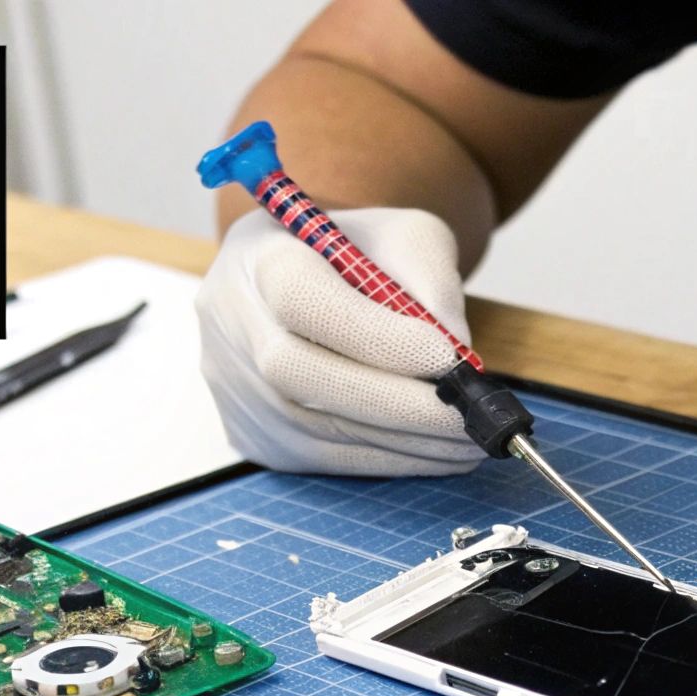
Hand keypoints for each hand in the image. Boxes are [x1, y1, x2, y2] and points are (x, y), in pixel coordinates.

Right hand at [196, 207, 484, 474]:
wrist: (307, 276)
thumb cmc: (356, 254)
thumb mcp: (405, 234)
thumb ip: (430, 278)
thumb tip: (455, 355)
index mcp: (260, 256)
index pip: (303, 301)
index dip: (374, 336)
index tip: (447, 359)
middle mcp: (231, 321)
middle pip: (297, 374)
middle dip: (394, 403)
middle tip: (465, 417)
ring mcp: (233, 385)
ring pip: (310, 429)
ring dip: (399, 443)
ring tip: (466, 441)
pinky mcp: (250, 433)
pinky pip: (318, 458)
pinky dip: (384, 460)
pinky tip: (432, 452)